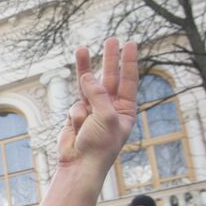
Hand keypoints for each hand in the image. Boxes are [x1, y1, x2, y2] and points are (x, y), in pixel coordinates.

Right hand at [55, 38, 138, 175]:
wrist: (79, 164)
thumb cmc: (99, 145)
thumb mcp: (106, 117)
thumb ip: (98, 94)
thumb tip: (87, 76)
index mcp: (125, 110)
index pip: (128, 80)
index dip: (129, 62)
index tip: (130, 44)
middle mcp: (110, 108)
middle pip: (110, 78)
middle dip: (109, 59)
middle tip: (112, 40)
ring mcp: (93, 110)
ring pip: (88, 85)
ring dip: (85, 67)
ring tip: (81, 49)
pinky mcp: (77, 115)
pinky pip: (76, 104)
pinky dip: (76, 113)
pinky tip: (78, 127)